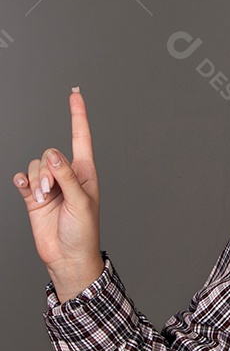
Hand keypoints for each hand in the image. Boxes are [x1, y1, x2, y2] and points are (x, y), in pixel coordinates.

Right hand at [13, 88, 103, 300]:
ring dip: (37, 180)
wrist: (68, 257)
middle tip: (52, 192)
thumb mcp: (81, 203)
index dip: (78, 115)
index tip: (75, 94)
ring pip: (35, 165)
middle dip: (47, 170)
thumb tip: (54, 156)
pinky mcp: (34, 196)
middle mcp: (66, 175)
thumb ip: (67, 177)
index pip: (81, 137)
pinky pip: (23, 178)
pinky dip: (22, 182)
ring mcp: (49, 185)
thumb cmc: (84, 232)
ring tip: (44, 199)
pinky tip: (26, 190)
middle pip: (49, 153)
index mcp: (85, 173)